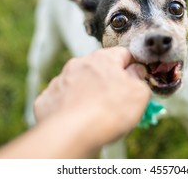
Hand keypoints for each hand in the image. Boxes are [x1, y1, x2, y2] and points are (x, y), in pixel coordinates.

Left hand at [34, 47, 149, 147]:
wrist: (72, 134)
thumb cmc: (109, 111)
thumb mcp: (139, 94)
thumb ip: (139, 78)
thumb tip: (136, 71)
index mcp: (103, 58)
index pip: (123, 54)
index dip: (133, 67)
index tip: (137, 80)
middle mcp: (79, 64)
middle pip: (100, 68)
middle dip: (109, 81)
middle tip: (117, 101)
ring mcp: (61, 80)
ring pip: (80, 82)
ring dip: (89, 92)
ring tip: (96, 113)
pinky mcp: (47, 98)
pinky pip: (63, 98)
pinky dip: (71, 106)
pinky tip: (78, 118)